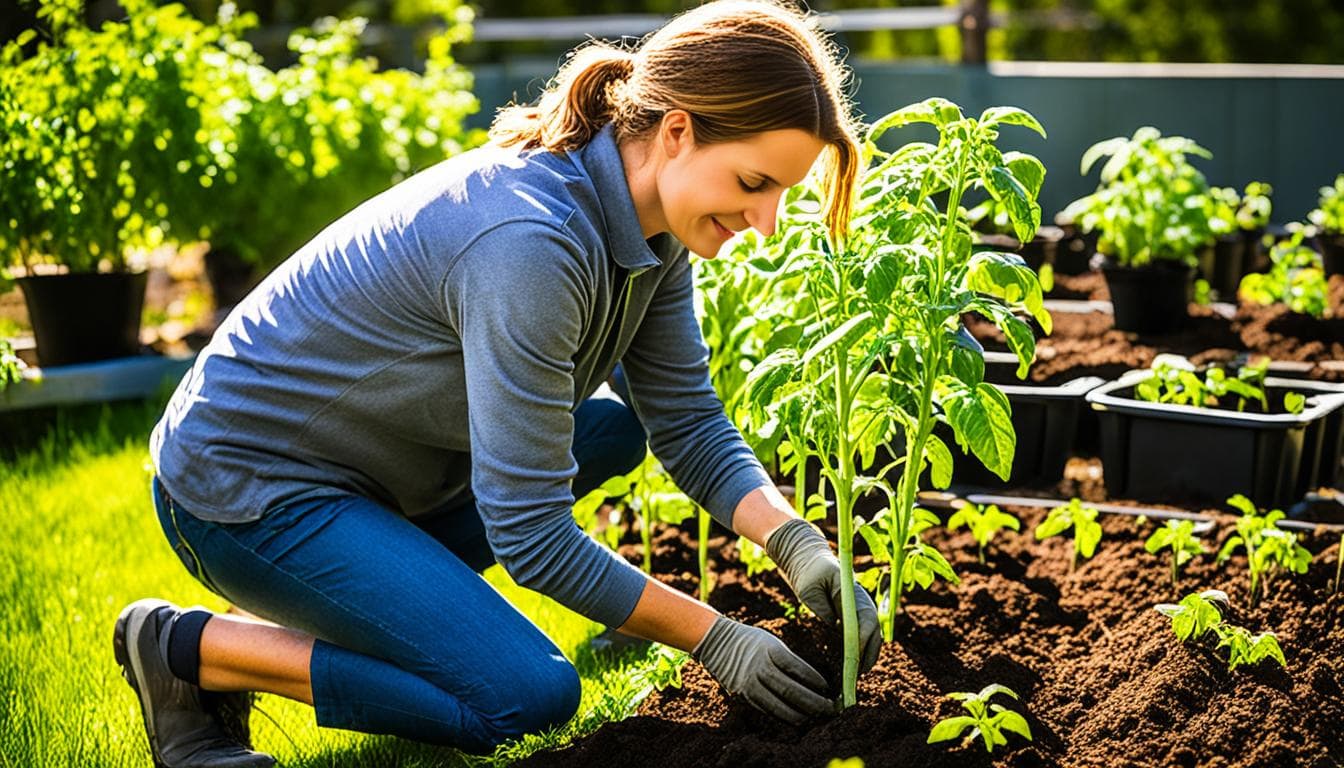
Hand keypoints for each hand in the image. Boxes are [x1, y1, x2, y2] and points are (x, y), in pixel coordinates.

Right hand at [692, 616, 833, 723]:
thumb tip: (814, 683)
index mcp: (769, 649)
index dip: (815, 680)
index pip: (797, 668)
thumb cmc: (751, 641)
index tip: (828, 688)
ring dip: (801, 715)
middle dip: (814, 703)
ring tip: (817, 718)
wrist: (716, 642)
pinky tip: (797, 718)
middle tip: (830, 709)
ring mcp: (749, 683)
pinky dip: (784, 716)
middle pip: (791, 690)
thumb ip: (789, 660)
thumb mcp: (771, 642)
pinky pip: (767, 709)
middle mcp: (759, 667)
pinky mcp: (743, 695)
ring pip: (780, 706)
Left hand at [765, 518, 880, 671]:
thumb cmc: (808, 574)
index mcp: (853, 593)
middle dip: (869, 655)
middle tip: (857, 676)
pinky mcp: (855, 614)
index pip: (865, 622)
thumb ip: (822, 608)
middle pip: (874, 632)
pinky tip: (854, 665)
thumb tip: (835, 629)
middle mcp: (862, 601)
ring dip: (868, 655)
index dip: (862, 643)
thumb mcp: (809, 590)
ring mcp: (861, 608)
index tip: (854, 661)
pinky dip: (863, 650)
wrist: (809, 561)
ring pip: (872, 635)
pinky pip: (864, 634)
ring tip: (856, 676)